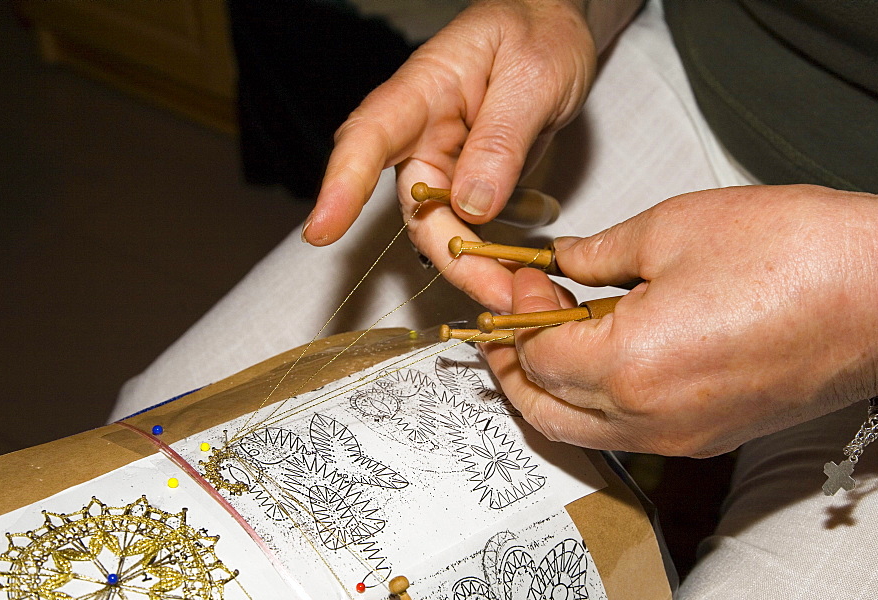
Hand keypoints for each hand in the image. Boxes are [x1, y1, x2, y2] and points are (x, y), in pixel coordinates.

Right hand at [302, 0, 638, 311]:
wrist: (556, 29)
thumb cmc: (539, 34)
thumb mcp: (533, 76)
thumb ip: (502, 137)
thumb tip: (471, 204)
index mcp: (424, 90)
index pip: (368, 137)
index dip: (341, 187)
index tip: (321, 231)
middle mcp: (421, 132)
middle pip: (414, 207)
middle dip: (449, 256)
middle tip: (496, 292)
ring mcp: (442, 160)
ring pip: (441, 227)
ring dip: (473, 265)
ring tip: (514, 289)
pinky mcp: (464, 182)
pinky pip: (466, 228)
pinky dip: (488, 255)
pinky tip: (514, 272)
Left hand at [480, 185, 877, 456]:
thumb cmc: (801, 257)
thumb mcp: (675, 230)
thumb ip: (598, 254)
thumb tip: (564, 262)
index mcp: (630, 368)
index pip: (535, 358)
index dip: (517, 316)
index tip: (524, 279)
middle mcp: (651, 421)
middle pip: (546, 413)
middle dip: (516, 368)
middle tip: (514, 320)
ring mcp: (684, 438)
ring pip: (584, 431)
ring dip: (554, 388)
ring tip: (555, 333)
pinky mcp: (712, 437)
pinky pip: (629, 431)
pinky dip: (598, 400)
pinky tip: (607, 352)